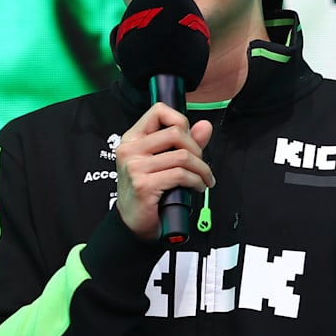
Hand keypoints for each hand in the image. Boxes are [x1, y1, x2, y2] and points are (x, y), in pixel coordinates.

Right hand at [115, 102, 213, 239]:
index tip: (190, 138)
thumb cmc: (148, 192)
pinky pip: (181, 175)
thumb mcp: (164, 163)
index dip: (181, 120)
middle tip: (200, 165)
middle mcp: (130, 150)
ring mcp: (135, 167)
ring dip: (202, 170)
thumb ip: (185, 143)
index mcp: (133, 139)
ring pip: (183, 156)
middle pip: (176, 133)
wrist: (134, 223)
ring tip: (203, 179)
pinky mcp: (144, 185)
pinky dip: (197, 182)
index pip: (158, 111)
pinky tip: (197, 187)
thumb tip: (205, 126)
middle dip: (197, 150)